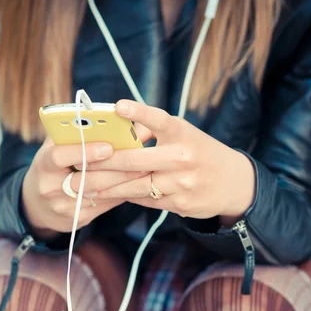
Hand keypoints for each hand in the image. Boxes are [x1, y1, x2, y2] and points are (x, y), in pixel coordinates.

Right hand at [22, 137, 133, 235]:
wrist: (37, 206)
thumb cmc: (53, 167)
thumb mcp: (56, 147)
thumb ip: (77, 132)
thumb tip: (115, 119)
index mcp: (43, 164)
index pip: (59, 156)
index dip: (84, 151)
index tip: (108, 147)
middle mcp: (49, 187)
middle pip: (86, 179)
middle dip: (114, 169)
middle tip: (138, 158)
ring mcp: (63, 207)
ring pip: (98, 194)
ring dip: (122, 182)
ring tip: (143, 170)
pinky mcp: (76, 219)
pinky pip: (103, 206)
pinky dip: (120, 194)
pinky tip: (134, 185)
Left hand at [73, 100, 255, 220]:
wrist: (233, 183)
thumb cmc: (201, 152)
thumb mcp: (185, 135)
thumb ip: (154, 134)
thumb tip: (118, 131)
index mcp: (183, 133)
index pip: (159, 120)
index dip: (139, 113)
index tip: (118, 106)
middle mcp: (182, 157)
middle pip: (134, 161)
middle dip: (102, 164)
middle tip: (78, 164)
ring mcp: (181, 183)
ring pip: (135, 186)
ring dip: (105, 187)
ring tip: (82, 186)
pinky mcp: (179, 204)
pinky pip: (144, 200)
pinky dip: (124, 196)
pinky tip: (105, 196)